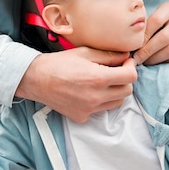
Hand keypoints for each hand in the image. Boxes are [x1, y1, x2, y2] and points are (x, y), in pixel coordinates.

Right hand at [16, 49, 136, 121]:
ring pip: (117, 102)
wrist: (36, 79)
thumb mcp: (85, 52)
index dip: (131, 67)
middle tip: (115, 71)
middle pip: (127, 91)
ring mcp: (89, 109)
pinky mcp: (82, 117)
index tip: (125, 62)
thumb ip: (109, 55)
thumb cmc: (60, 63)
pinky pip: (101, 110)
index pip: (131, 76)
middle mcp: (96, 97)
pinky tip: (88, 91)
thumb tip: (126, 55)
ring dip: (115, 92)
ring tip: (102, 82)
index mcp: (98, 78)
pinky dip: (100, 101)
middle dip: (124, 79)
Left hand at [132, 1, 168, 65]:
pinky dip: (168, 63)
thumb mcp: (153, 19)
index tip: (134, 47)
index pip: (156, 20)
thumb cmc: (161, 25)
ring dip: (156, 59)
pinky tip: (159, 64)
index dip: (144, 36)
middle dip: (148, 51)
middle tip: (137, 59)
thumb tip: (128, 43)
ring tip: (146, 62)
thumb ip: (144, 26)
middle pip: (164, 37)